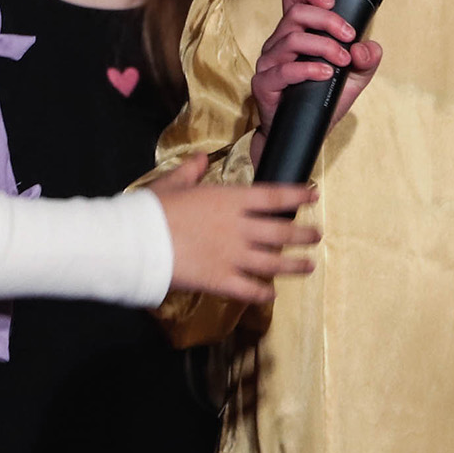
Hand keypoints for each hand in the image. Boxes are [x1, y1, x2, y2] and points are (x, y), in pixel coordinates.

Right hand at [147, 154, 320, 305]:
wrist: (137, 242)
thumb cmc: (153, 209)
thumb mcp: (173, 183)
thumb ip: (191, 171)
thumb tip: (201, 158)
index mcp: (230, 200)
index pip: (274, 197)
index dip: (297, 196)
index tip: (313, 195)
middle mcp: (239, 228)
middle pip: (281, 232)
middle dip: (303, 235)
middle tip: (316, 235)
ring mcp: (233, 256)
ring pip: (273, 263)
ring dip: (294, 265)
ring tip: (309, 265)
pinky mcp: (221, 281)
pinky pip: (250, 290)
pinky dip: (263, 293)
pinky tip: (270, 294)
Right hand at [246, 0, 384, 166]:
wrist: (304, 134)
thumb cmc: (322, 101)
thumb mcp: (354, 79)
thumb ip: (366, 61)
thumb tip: (365, 48)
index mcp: (295, 33)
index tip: (332, 4)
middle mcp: (279, 43)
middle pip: (296, 13)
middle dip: (327, 21)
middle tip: (348, 36)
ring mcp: (269, 63)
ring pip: (292, 39)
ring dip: (323, 46)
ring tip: (342, 60)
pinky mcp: (264, 84)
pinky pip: (283, 70)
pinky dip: (307, 69)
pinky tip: (325, 74)